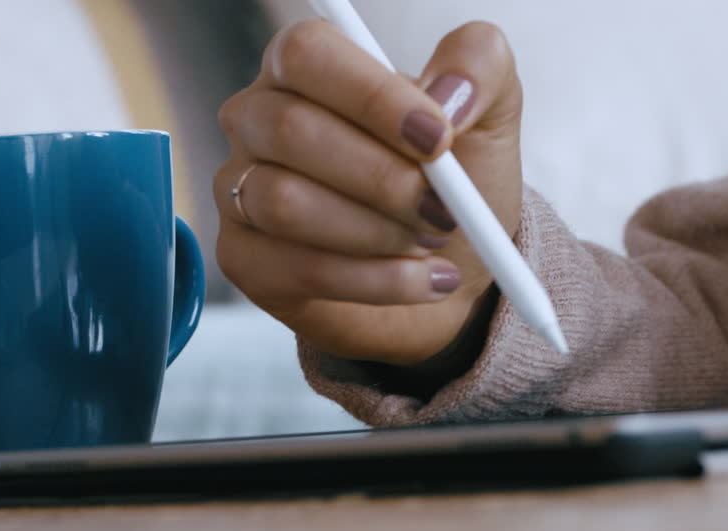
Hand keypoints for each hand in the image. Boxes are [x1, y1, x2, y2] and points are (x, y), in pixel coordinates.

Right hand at [215, 19, 523, 367]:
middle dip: (383, 179)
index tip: (436, 137)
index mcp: (308, 68)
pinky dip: (375, 280)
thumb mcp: (487, 115)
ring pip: (285, 202)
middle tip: (443, 208)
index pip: (307, 54)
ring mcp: (239, 189)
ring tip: (428, 242)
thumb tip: (447, 93)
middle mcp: (258, 119)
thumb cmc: (455, 186)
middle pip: (290, 130)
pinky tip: (419, 280)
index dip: (372, 96)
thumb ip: (479, 65)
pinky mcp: (244, 259)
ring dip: (378, 232)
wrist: (452, 275)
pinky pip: (297, 267)